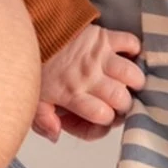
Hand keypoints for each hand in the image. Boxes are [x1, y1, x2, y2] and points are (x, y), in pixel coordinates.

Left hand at [34, 24, 144, 141]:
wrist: (35, 32)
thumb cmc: (37, 65)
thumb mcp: (33, 99)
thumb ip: (43, 121)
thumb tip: (56, 135)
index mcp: (73, 95)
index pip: (103, 116)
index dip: (107, 122)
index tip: (104, 117)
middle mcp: (89, 78)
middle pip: (122, 99)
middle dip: (124, 105)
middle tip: (119, 102)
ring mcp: (99, 57)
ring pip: (132, 74)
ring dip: (135, 82)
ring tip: (128, 83)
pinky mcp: (103, 37)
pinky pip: (130, 43)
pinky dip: (135, 50)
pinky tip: (127, 57)